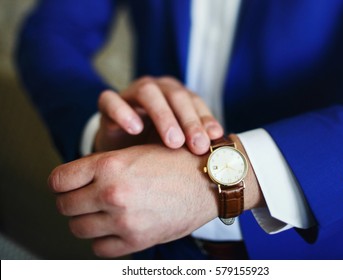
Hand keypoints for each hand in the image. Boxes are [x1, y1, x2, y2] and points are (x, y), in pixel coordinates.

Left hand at [48, 136, 262, 257]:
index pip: (58, 180)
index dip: (60, 183)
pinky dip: (102, 240)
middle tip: (83, 199)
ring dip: (85, 221)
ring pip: (78, 228)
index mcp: (109, 165)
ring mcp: (123, 220)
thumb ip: (101, 167)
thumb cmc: (174, 163)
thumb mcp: (135, 152)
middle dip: (70, 202)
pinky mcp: (137, 240)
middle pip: (64, 206)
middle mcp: (112, 193)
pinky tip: (113, 228)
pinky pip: (99, 248)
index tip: (67, 185)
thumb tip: (72, 182)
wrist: (207, 181)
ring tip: (100, 213)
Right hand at [95, 76, 222, 153]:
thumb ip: (195, 141)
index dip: (205, 119)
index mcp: (176, 95)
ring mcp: (131, 93)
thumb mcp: (178, 143)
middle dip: (188, 120)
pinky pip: (111, 100)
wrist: (121, 149)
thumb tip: (222, 152)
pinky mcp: (108, 102)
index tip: (215, 139)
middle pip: (175, 95)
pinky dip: (123, 112)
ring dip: (163, 115)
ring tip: (173, 142)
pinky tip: (135, 129)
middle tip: (197, 145)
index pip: (194, 101)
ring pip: (148, 93)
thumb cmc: (154, 145)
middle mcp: (157, 89)